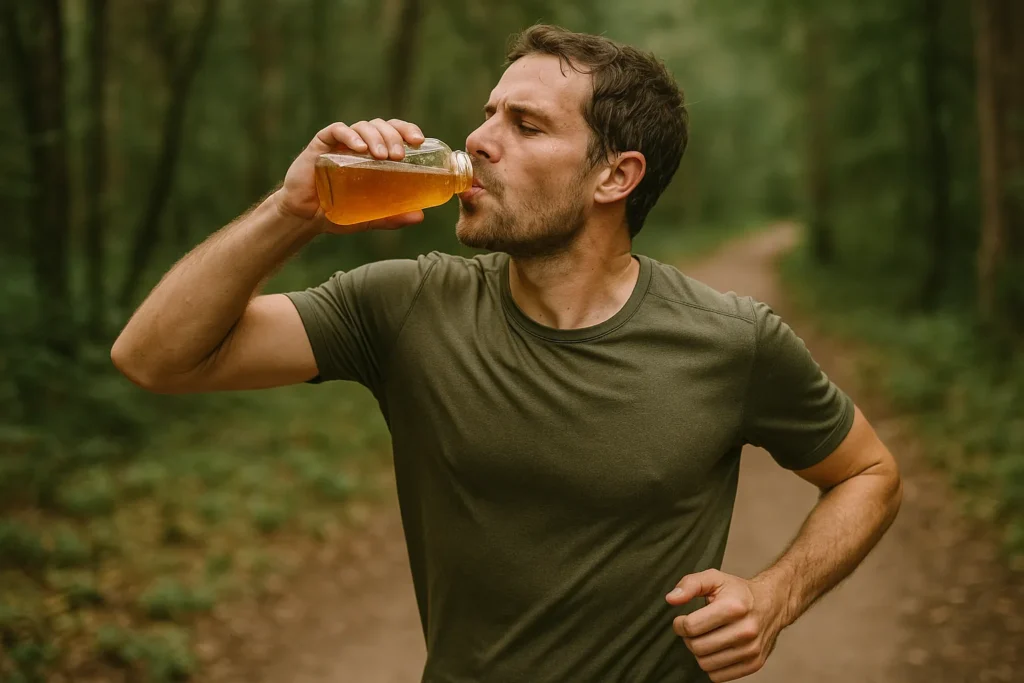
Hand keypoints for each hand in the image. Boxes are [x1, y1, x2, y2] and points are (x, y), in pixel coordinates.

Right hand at [276, 118, 427, 233]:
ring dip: (375, 137)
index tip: (419, 141)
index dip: (407, 130)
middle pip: (380, 126)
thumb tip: (419, 217)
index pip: (394, 132)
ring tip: (382, 156)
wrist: (305, 217)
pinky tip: (359, 148)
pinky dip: (350, 135)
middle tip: (399, 156)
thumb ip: (391, 216)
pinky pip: (337, 130)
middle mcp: (358, 144)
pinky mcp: (320, 144)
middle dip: (393, 136)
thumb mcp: (369, 216)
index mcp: (373, 154)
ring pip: (362, 126)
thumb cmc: (337, 211)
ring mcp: (340, 142)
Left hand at [665, 569, 787, 681]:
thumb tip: (671, 598)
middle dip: (688, 638)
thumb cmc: (739, 592)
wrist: (772, 604)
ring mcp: (751, 650)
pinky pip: (719, 676)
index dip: (679, 624)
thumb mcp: (714, 578)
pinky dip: (712, 665)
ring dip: (699, 653)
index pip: (691, 627)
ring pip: (706, 664)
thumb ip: (690, 584)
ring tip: (705, 638)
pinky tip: (715, 650)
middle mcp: (745, 630)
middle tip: (694, 630)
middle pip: (697, 647)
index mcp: (734, 607)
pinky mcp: (754, 664)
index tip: (682, 621)